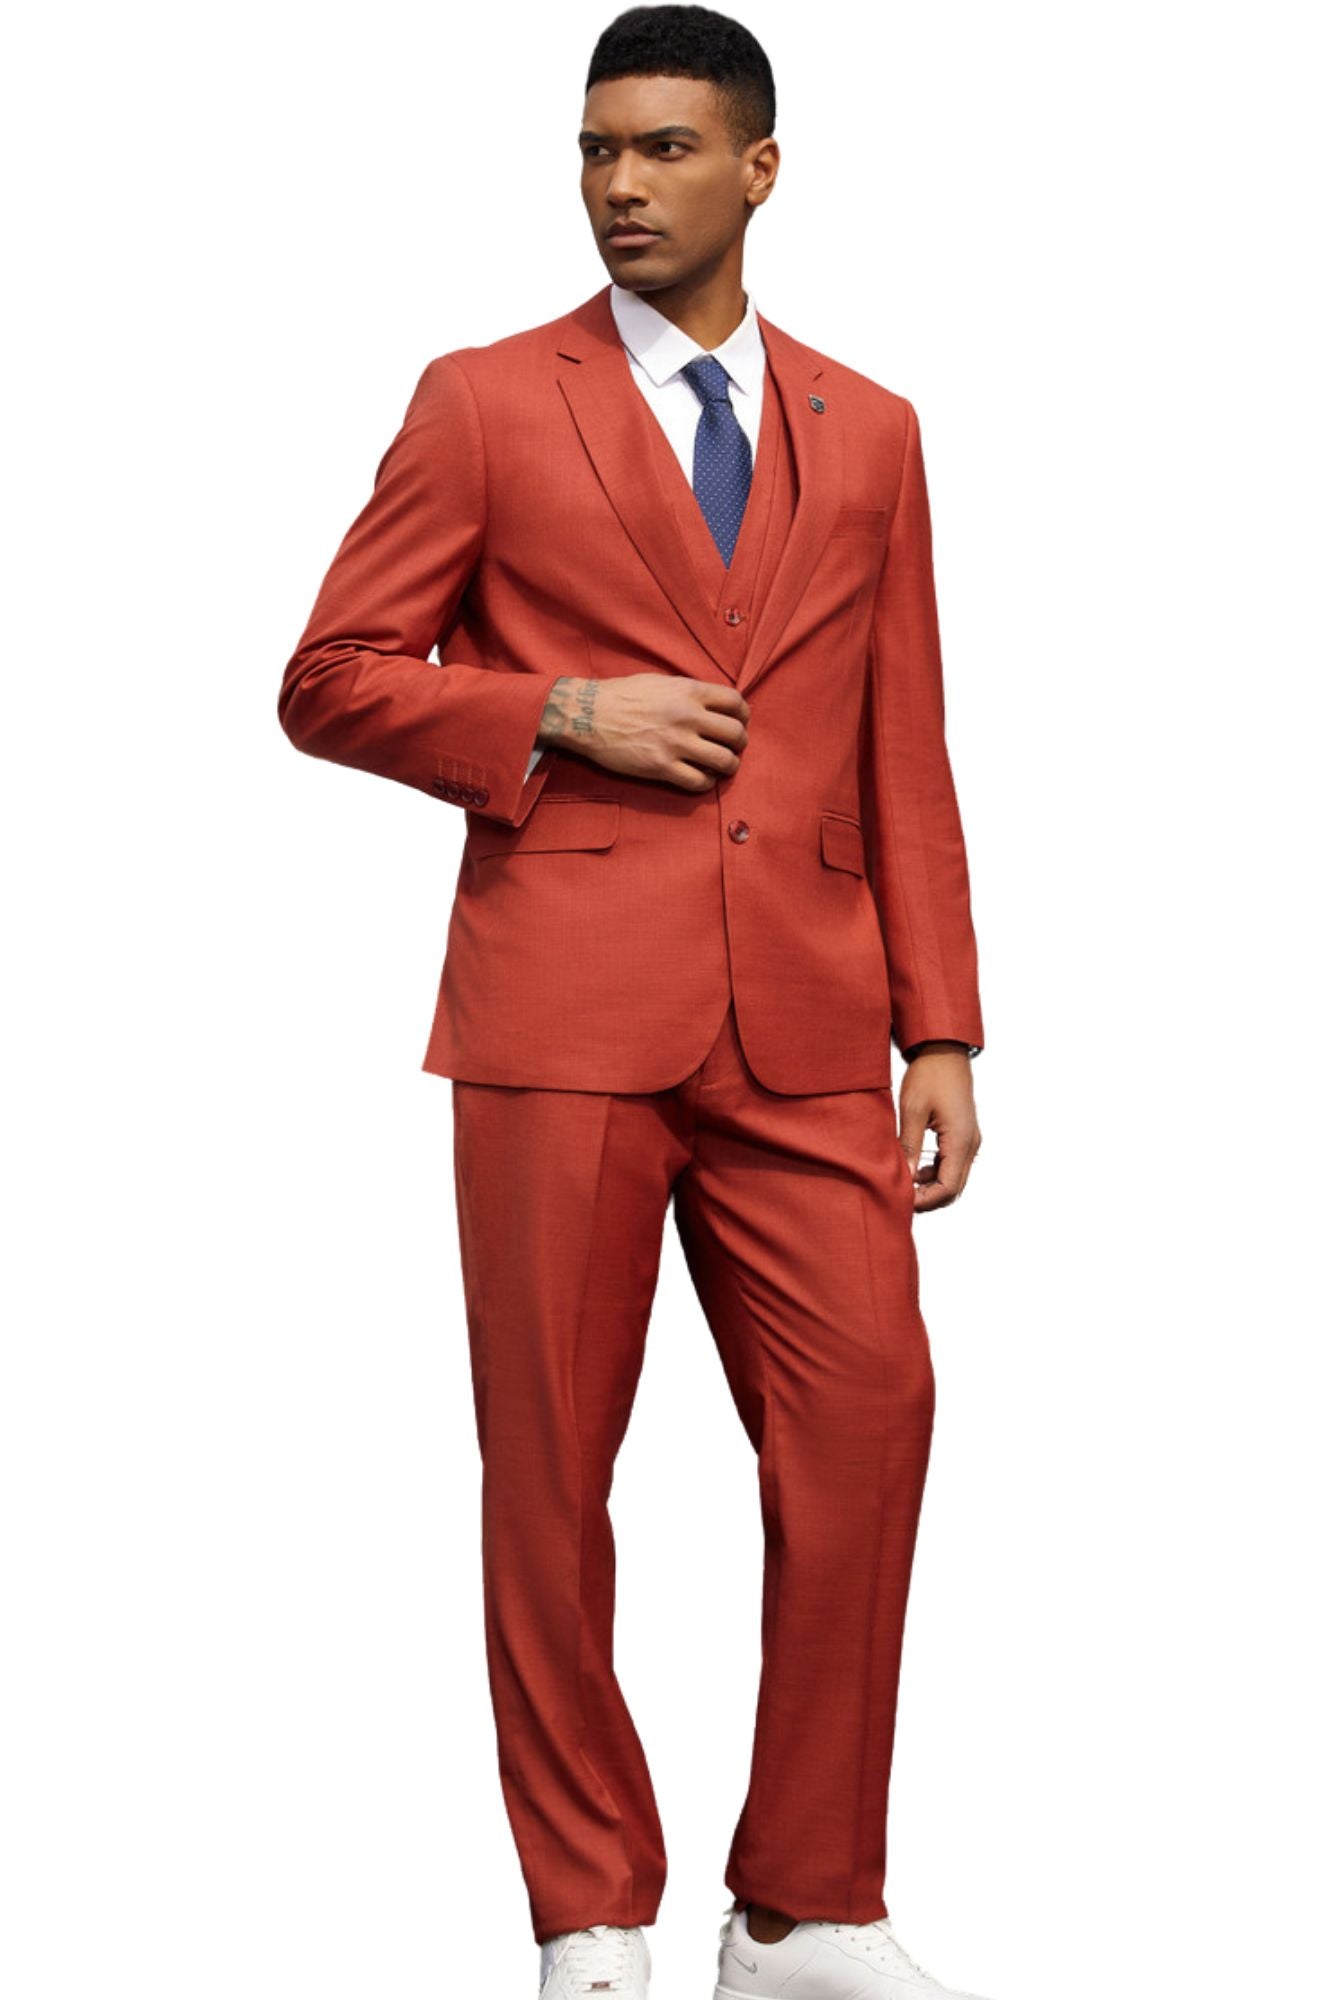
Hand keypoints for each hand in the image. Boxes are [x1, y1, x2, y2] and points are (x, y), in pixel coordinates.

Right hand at [537, 674, 748, 788]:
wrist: (588, 715)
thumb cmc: (622, 696)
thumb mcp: (661, 682)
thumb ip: (689, 692)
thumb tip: (714, 704)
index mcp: (689, 691)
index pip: (735, 702)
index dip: (743, 715)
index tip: (739, 722)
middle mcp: (687, 716)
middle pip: (736, 734)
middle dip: (740, 743)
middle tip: (733, 748)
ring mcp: (676, 744)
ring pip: (724, 761)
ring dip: (729, 766)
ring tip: (722, 766)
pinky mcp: (662, 767)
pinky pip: (699, 782)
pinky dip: (706, 782)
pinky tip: (701, 777)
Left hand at [898, 1046, 981, 1213]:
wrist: (945, 1051)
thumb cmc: (929, 1075)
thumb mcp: (912, 1110)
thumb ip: (910, 1145)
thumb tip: (905, 1178)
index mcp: (960, 1140)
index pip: (948, 1187)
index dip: (925, 1200)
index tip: (901, 1201)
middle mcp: (971, 1144)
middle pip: (954, 1188)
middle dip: (929, 1199)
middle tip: (900, 1198)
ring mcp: (970, 1140)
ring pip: (955, 1178)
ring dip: (932, 1187)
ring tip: (905, 1185)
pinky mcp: (964, 1135)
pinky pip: (953, 1164)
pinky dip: (936, 1173)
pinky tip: (916, 1169)